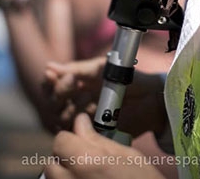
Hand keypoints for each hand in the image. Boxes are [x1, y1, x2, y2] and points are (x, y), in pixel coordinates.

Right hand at [44, 57, 166, 136]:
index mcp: (74, 84)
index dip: (49, 82)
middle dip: (59, 93)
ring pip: (59, 119)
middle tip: (74, 82)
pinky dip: (78, 123)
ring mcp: (81, 118)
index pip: (50, 85)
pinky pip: (74, 133)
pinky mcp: (91, 132)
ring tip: (88, 95)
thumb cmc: (128, 79)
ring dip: (69, 107)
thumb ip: (77, 69)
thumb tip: (49, 67)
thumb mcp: (101, 69)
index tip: (57, 76)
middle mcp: (74, 101)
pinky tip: (91, 112)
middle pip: (51, 103)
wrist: (151, 98)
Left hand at [44, 114, 165, 178]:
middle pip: (51, 164)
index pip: (60, 141)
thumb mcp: (127, 155)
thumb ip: (97, 139)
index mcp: (85, 162)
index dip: (71, 139)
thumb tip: (80, 121)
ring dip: (65, 175)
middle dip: (65, 159)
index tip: (83, 140)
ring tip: (87, 176)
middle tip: (86, 161)